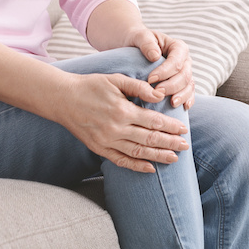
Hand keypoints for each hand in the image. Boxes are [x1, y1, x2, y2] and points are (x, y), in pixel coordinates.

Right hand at [57, 71, 189, 173]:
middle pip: (149, 139)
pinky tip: (150, 169)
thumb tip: (159, 95)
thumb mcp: (115, 80)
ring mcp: (107, 141)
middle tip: (185, 146)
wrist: (62, 99)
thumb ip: (139, 87)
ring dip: (158, 157)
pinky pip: (121, 161)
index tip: (184, 129)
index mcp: (122, 111)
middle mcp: (116, 129)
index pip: (153, 121)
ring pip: (138, 153)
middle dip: (170, 143)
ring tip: (174, 158)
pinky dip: (137, 166)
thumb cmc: (91, 86)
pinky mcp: (99, 149)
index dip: (170, 126)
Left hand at [126, 28, 195, 109]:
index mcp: (178, 47)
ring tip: (171, 103)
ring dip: (181, 95)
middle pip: (185, 75)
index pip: (177, 60)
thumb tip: (155, 56)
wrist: (136, 48)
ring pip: (189, 86)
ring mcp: (185, 73)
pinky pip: (189, 93)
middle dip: (172, 85)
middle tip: (157, 93)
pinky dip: (188, 100)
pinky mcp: (182, 85)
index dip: (166, 71)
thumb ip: (147, 43)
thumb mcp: (140, 37)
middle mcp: (185, 60)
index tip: (150, 79)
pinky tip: (183, 107)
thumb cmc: (139, 41)